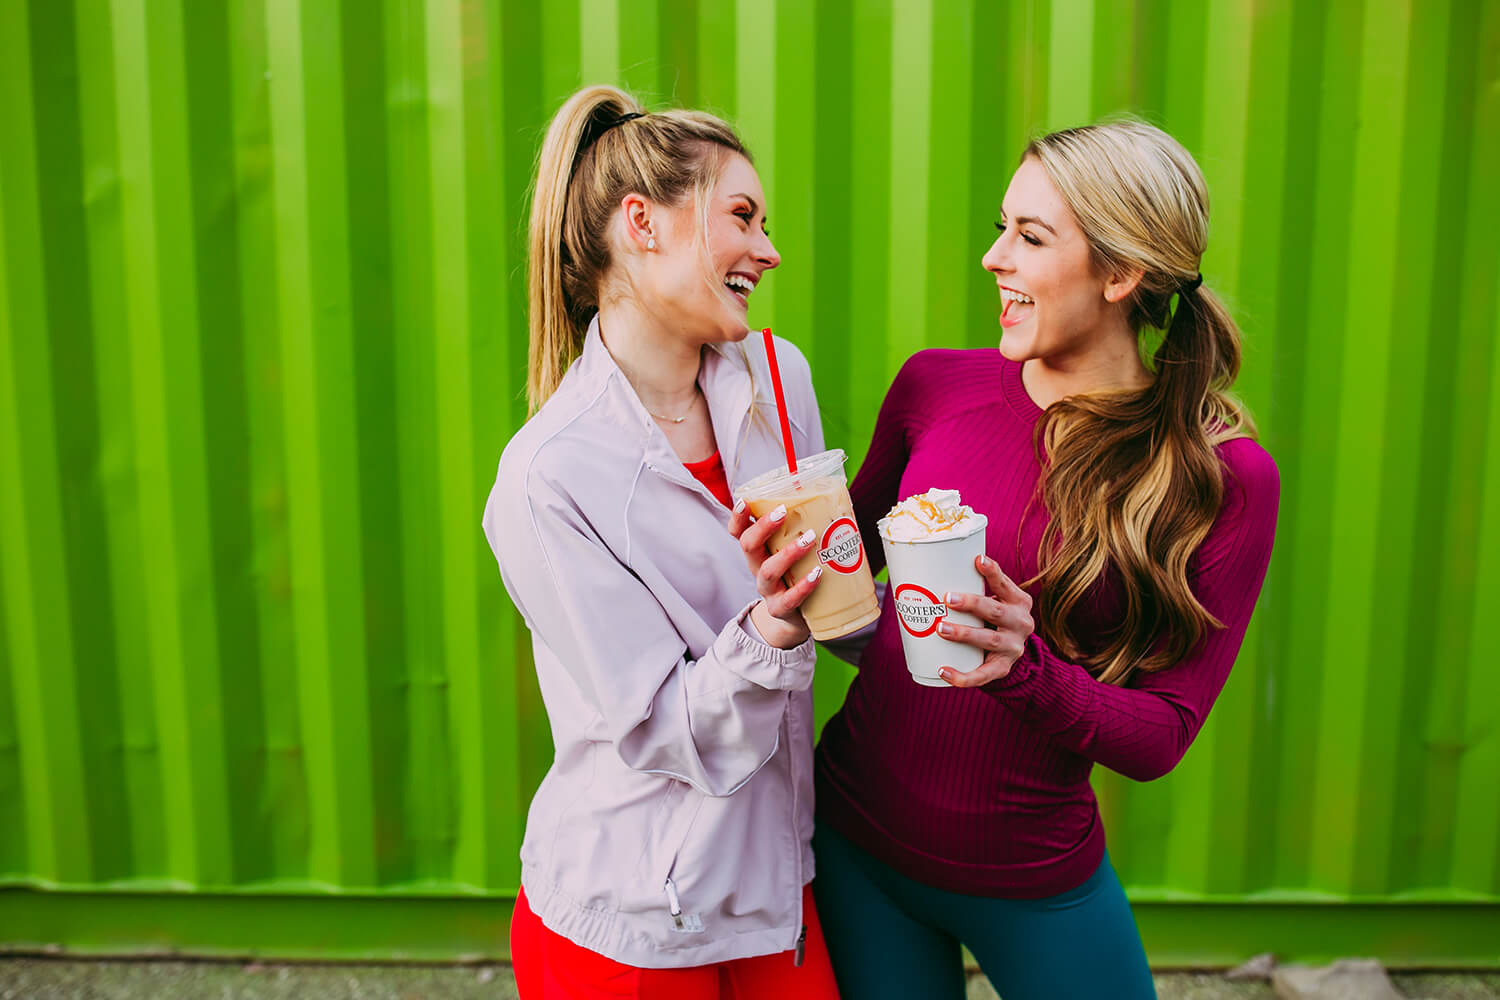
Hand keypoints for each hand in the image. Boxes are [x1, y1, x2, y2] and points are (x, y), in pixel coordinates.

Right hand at [728, 500, 822, 648]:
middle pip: (748, 545)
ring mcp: (768, 590)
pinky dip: (803, 586)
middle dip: (763, 527)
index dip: (737, 517)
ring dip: (788, 552)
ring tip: (810, 539)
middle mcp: (758, 568)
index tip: (745, 501)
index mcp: (759, 551)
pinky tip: (817, 574)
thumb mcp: (794, 553)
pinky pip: (789, 599)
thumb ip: (806, 529)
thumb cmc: (797, 576)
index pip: (739, 532)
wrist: (796, 620)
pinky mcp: (781, 609)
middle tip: (783, 511)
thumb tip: (839, 499)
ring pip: (768, 570)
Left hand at [935, 554, 1033, 687]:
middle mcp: (1022, 623)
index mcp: (1019, 601)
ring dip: (964, 634)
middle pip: (997, 612)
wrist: (1010, 651)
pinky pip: (982, 675)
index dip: (993, 573)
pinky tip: (943, 671)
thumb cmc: (992, 617)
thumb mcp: (995, 599)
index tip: (977, 560)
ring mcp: (1013, 647)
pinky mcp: (1002, 668)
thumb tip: (930, 568)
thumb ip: (974, 586)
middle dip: (972, 604)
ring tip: (941, 628)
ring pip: (989, 640)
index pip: (1006, 584)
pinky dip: (962, 676)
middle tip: (947, 598)